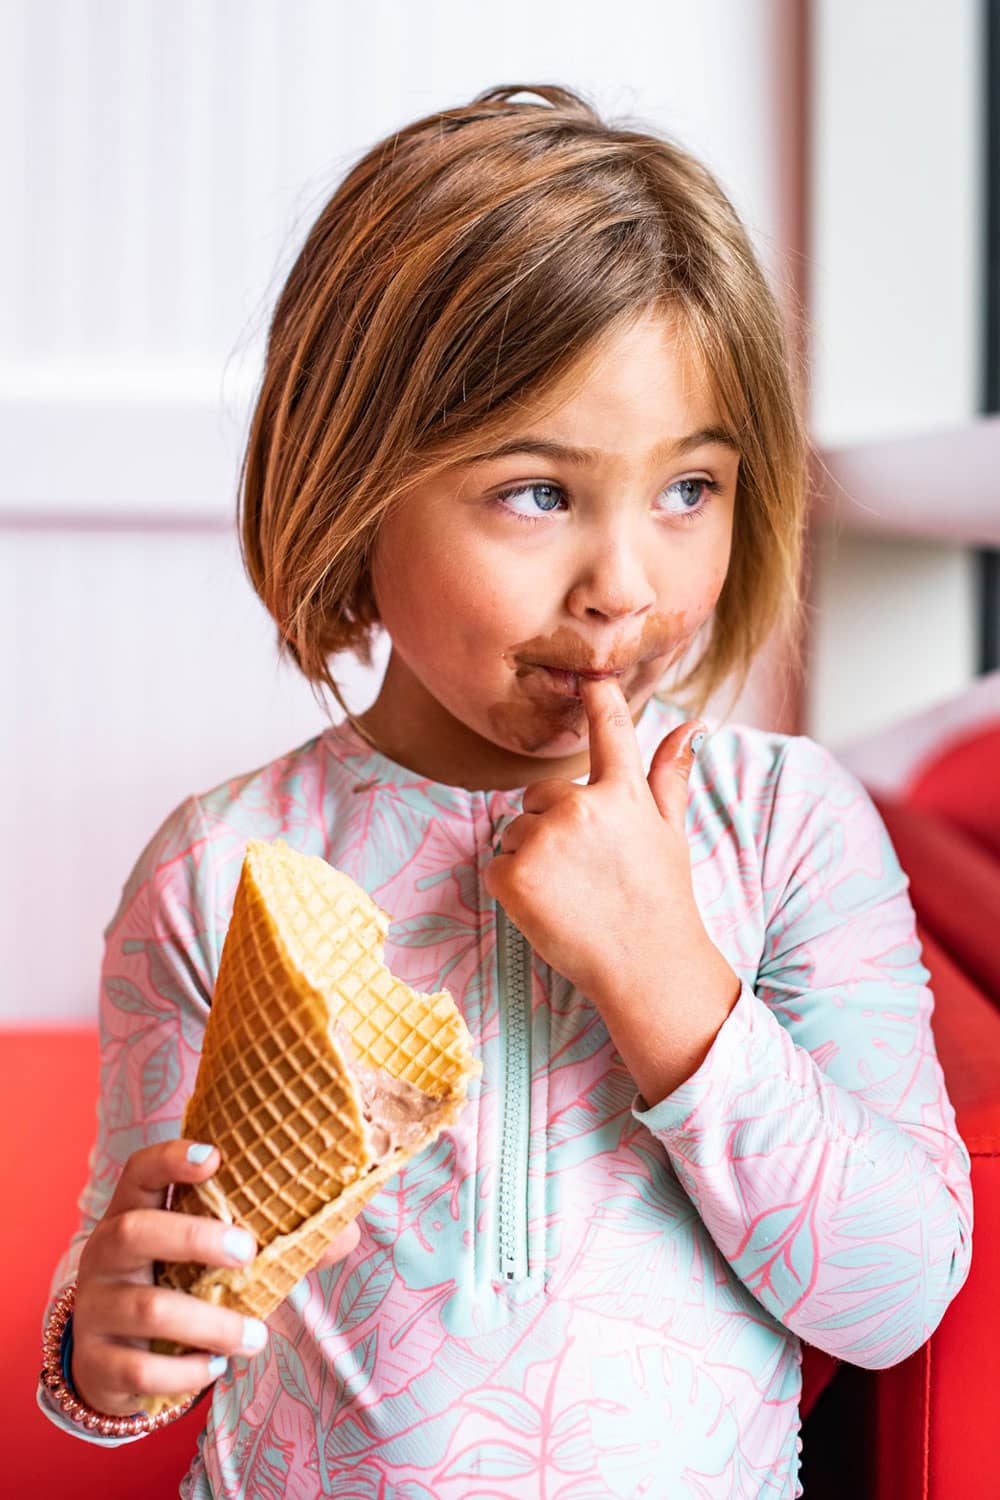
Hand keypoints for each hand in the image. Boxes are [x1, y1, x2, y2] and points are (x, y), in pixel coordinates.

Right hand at [72, 1140, 357, 1414]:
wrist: (113, 1359)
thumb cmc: (177, 1286)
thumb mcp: (208, 1258)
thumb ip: (272, 1242)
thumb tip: (347, 1232)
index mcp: (132, 1212)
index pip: (139, 1170)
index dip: (171, 1158)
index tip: (215, 1157)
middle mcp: (104, 1253)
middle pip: (135, 1231)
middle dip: (194, 1238)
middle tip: (249, 1252)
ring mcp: (95, 1307)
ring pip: (148, 1308)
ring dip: (211, 1323)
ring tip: (255, 1338)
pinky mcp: (97, 1361)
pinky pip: (141, 1368)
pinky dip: (185, 1371)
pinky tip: (214, 1368)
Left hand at [484, 676, 707, 1007]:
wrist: (646, 968)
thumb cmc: (661, 898)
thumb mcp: (671, 833)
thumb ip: (670, 776)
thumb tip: (693, 726)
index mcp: (624, 794)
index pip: (611, 730)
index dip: (598, 696)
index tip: (588, 671)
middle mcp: (582, 807)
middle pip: (541, 795)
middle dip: (553, 824)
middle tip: (586, 869)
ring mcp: (545, 840)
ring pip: (517, 830)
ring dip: (533, 856)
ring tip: (571, 892)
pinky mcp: (513, 874)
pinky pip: (497, 863)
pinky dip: (512, 885)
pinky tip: (547, 906)